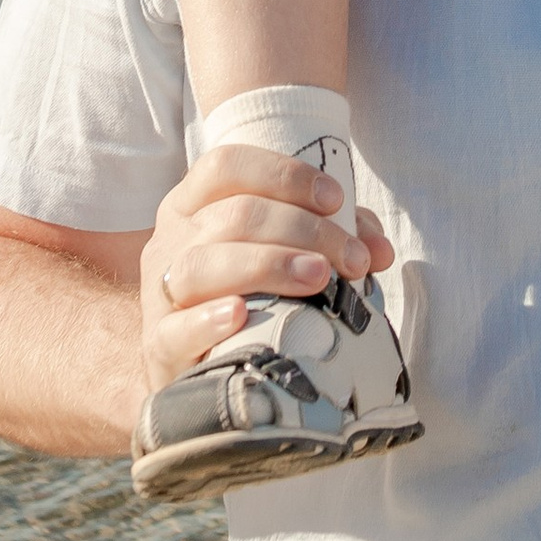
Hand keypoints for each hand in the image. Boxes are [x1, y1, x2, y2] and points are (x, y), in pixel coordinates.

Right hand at [140, 142, 396, 394]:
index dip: (284, 175)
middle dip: (305, 230)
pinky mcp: (159, 347)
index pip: (227, 165)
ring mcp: (160, 294)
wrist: (202, 374)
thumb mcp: (285, 255)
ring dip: (270, 264)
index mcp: (194, 205)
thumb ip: (333, 239)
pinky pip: (176, 328)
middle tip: (354, 259)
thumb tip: (381, 249)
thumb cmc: (252, 300)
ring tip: (320, 279)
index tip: (335, 199)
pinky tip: (242, 314)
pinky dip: (209, 318)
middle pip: (234, 214)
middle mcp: (171, 240)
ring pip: (204, 263)